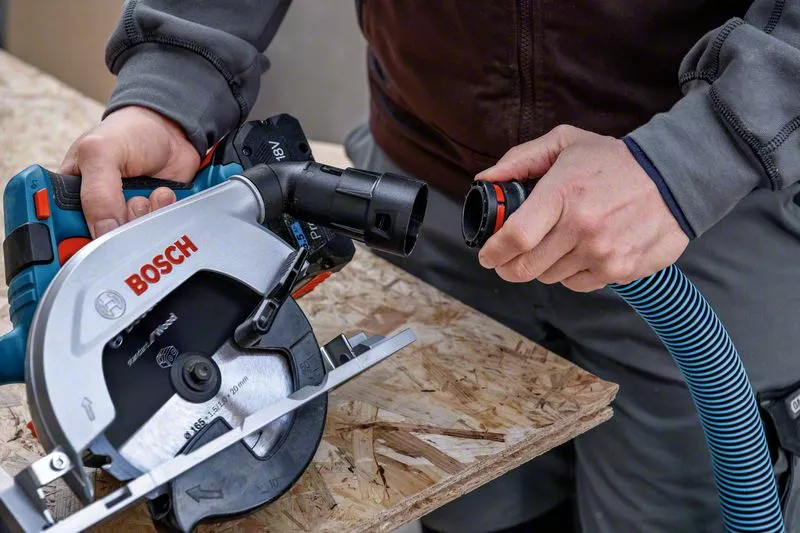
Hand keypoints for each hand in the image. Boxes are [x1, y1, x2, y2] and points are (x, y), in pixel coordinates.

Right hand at [59, 106, 199, 237]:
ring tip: (145, 193)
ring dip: (143, 217)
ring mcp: (122, 217)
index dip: (68, 242)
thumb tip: (102, 231)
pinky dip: (162, 213)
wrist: (171, 131)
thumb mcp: (101, 151)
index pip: (58, 231)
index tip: (86, 240)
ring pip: (131, 239)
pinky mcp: (149, 219)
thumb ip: (97, 192)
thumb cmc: (128, 132)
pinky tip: (161, 192)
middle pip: (98, 244)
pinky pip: (157, 231)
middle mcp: (93, 211)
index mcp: (65, 194)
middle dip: (116, 231)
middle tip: (125, 210)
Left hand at [476, 125, 688, 291]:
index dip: (493, 252)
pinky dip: (571, 274)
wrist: (676, 177)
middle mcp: (582, 228)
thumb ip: (521, 160)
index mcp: (563, 194)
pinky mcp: (621, 270)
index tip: (487, 255)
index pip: (515, 237)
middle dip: (509, 267)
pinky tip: (580, 253)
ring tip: (555, 245)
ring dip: (544, 267)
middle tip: (509, 260)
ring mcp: (603, 253)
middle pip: (526, 267)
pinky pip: (578, 285)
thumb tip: (485, 181)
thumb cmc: (614, 160)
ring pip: (550, 278)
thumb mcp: (566, 143)